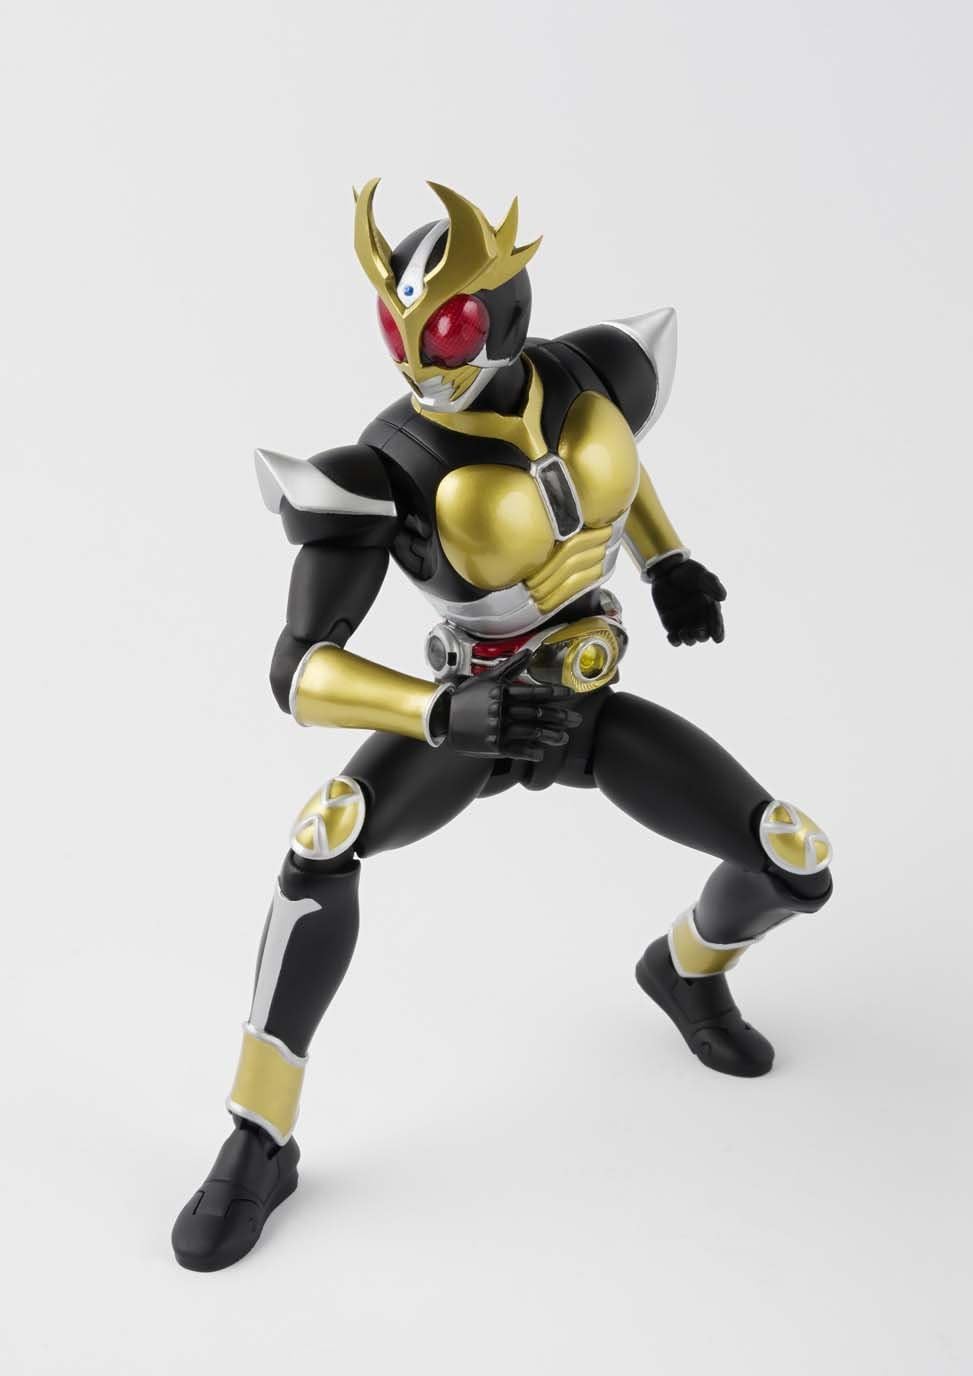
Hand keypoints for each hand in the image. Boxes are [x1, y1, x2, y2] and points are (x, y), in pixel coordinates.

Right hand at [437, 650, 582, 760]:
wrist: (443, 718)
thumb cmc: (466, 696)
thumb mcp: (486, 677)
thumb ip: (510, 666)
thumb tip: (529, 652)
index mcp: (500, 693)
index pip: (532, 692)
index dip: (553, 693)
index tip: (569, 695)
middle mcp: (500, 710)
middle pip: (535, 713)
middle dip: (559, 717)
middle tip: (576, 719)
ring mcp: (497, 729)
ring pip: (530, 732)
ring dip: (549, 735)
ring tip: (563, 737)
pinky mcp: (493, 746)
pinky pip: (516, 750)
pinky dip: (530, 752)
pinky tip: (541, 753)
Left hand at [650, 556, 725, 645]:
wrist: (667, 570)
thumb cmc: (687, 571)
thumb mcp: (701, 575)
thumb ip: (712, 584)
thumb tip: (723, 597)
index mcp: (711, 608)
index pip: (717, 623)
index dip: (718, 631)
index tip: (717, 637)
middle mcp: (699, 618)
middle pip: (704, 635)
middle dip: (702, 636)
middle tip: (698, 633)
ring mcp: (685, 622)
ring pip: (690, 639)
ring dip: (688, 640)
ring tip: (684, 633)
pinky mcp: (670, 624)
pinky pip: (674, 638)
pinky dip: (674, 640)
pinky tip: (672, 636)